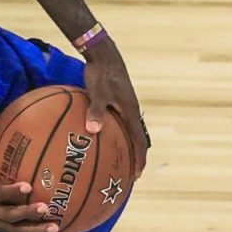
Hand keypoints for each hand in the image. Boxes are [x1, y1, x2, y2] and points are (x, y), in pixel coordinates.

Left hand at [80, 40, 148, 177]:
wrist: (104, 55)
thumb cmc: (101, 73)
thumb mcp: (97, 92)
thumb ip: (95, 111)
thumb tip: (93, 130)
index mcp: (131, 113)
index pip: (139, 142)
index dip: (139, 160)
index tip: (136, 176)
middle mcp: (130, 112)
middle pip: (135, 140)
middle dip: (134, 159)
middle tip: (128, 176)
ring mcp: (124, 108)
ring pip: (127, 133)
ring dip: (124, 149)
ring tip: (116, 164)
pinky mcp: (116, 103)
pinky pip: (116, 125)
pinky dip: (112, 136)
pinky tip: (98, 142)